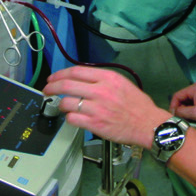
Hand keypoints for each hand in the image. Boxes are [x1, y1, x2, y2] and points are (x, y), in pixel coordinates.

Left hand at [44, 67, 168, 148]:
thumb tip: (81, 79)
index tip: (53, 78)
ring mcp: (97, 108)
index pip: (75, 71)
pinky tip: (72, 117)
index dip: (59, 74)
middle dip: (51, 87)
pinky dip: (68, 117)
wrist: (148, 124)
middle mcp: (100, 91)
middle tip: (47, 90)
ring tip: (61, 106)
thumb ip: (101, 79)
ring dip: (60, 104)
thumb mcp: (121, 83)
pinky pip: (72, 119)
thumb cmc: (137, 105)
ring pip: (67, 103)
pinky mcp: (95, 124)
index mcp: (107, 78)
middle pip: (66, 85)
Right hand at [169, 82, 195, 128]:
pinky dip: (194, 111)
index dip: (173, 106)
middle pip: (183, 98)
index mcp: (195, 88)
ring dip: (187, 111)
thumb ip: (182, 112)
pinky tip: (195, 119)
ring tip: (188, 120)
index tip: (173, 117)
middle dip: (180, 109)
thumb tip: (174, 113)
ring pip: (190, 102)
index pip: (177, 95)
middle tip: (180, 120)